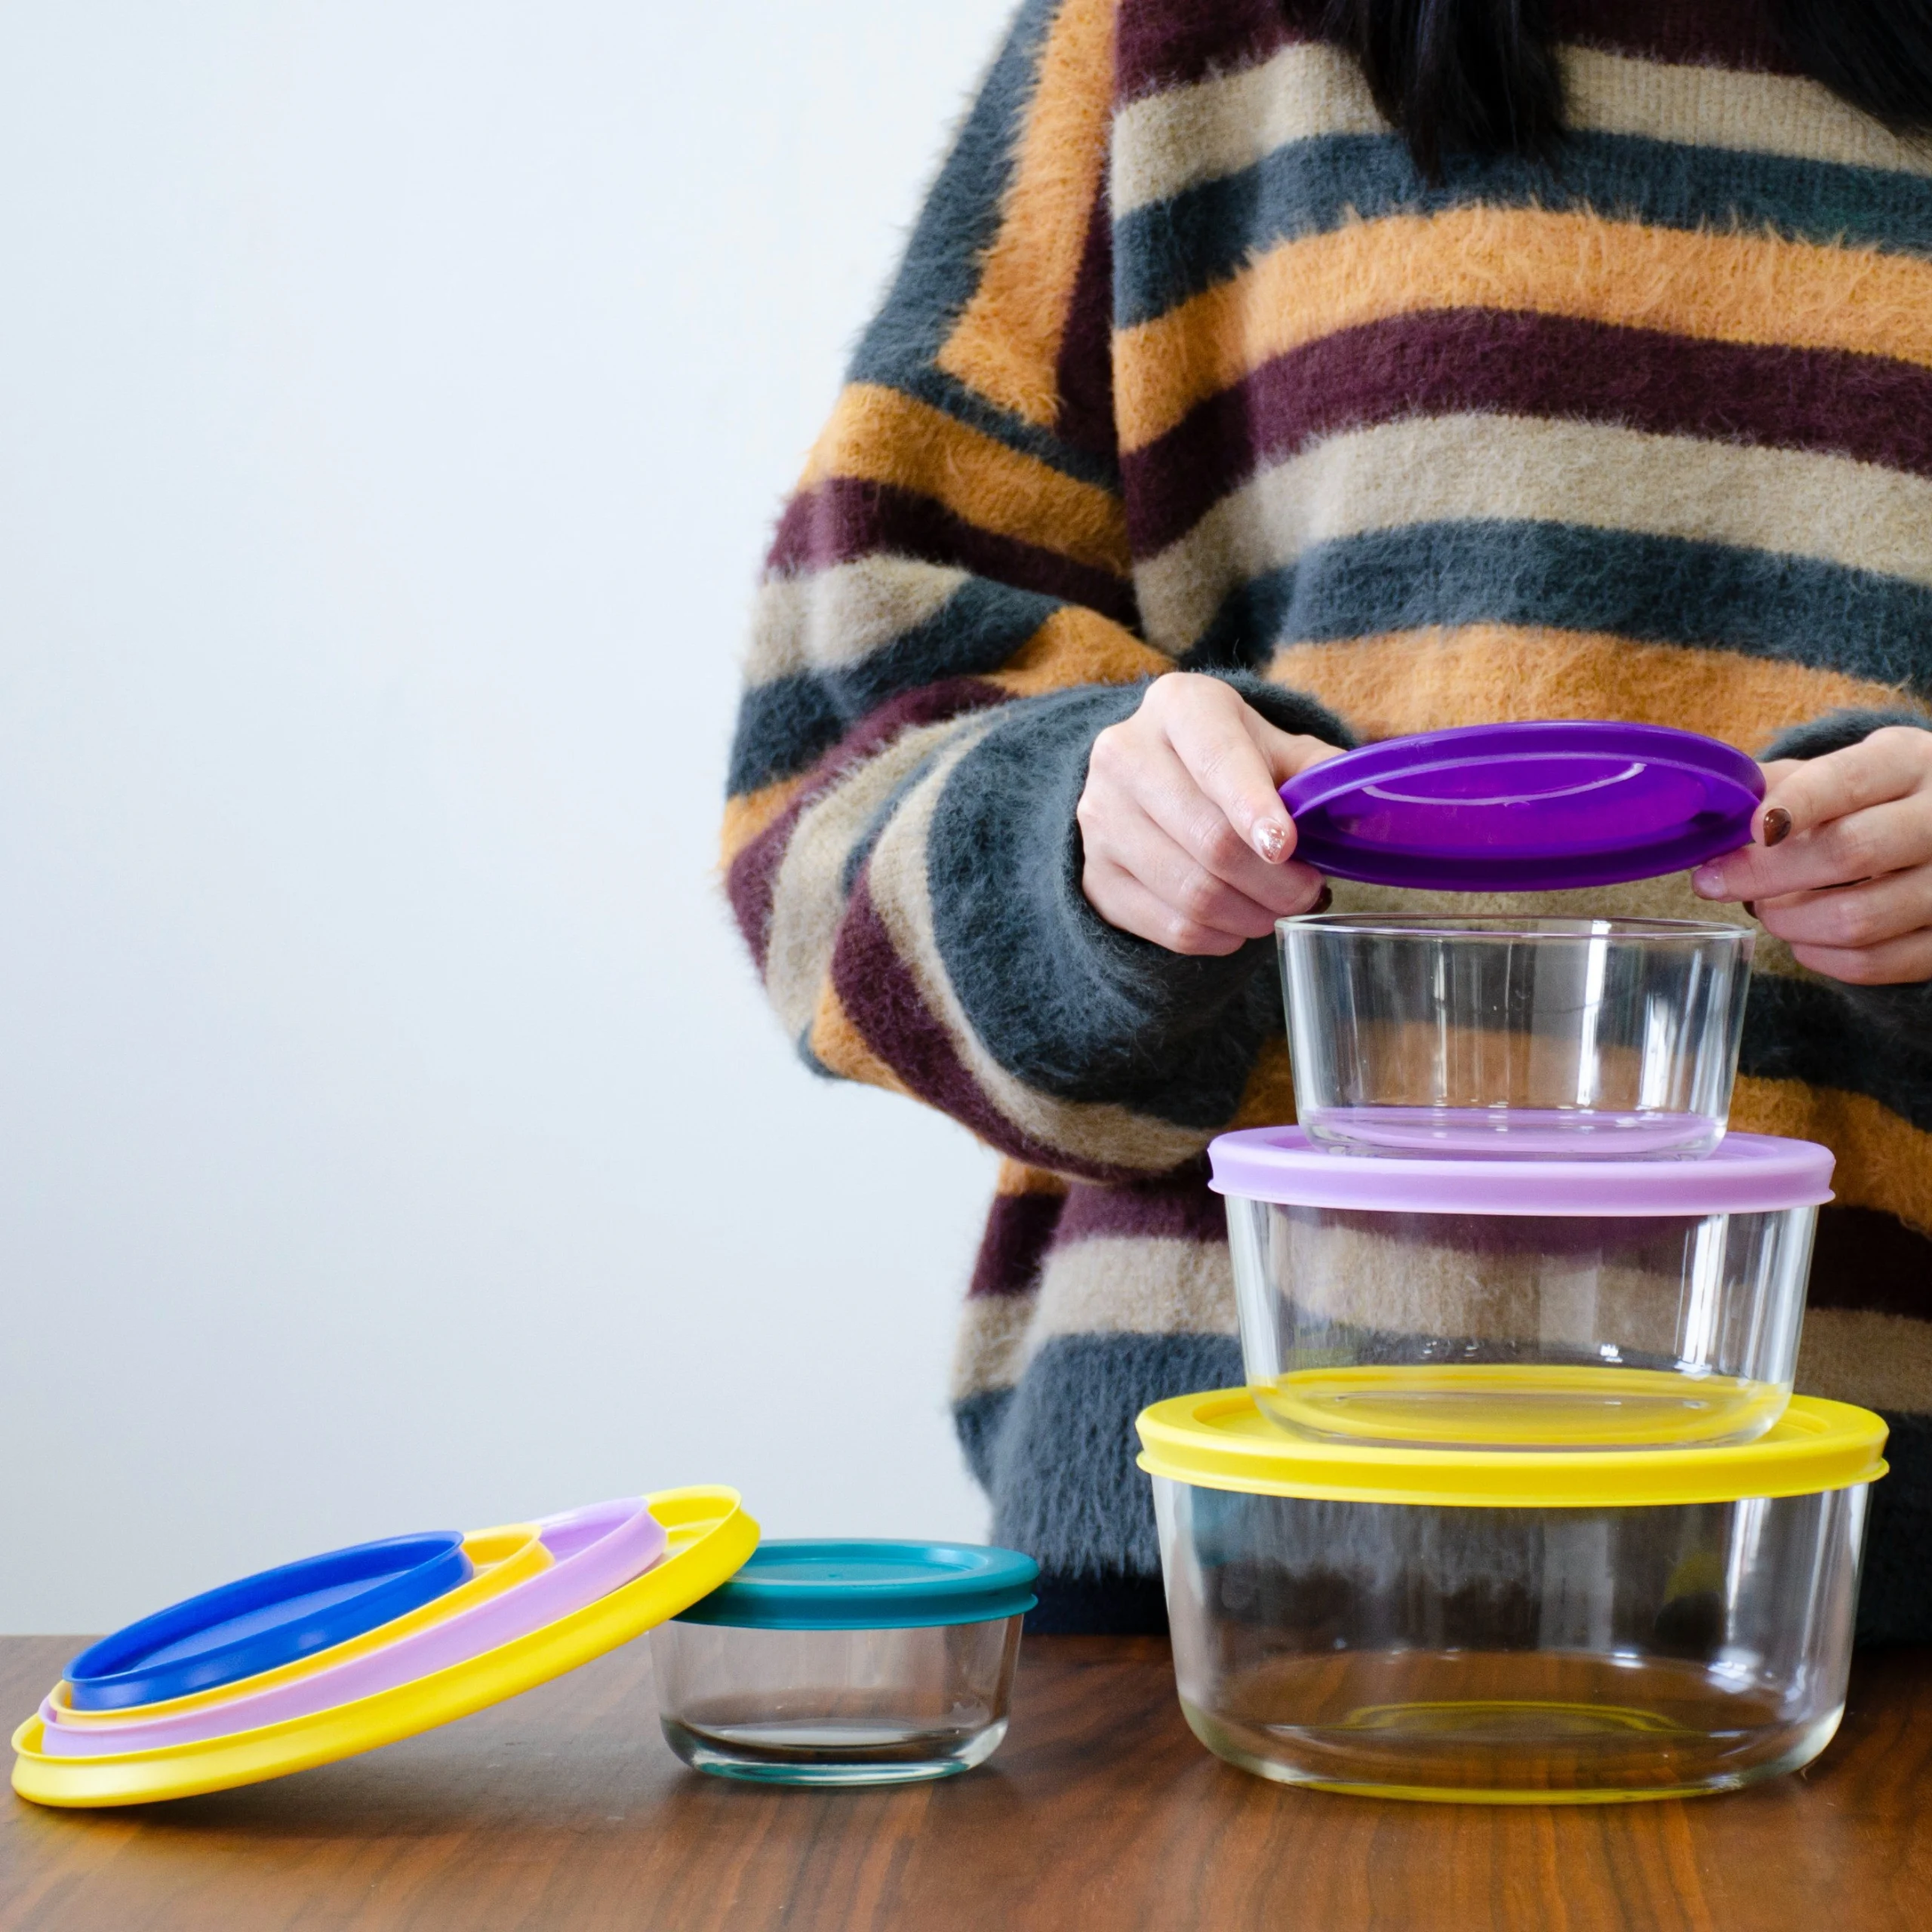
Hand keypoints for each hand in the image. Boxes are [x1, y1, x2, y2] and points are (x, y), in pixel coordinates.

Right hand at [1078, 673, 1343, 955]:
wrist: (1146, 781)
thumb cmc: (1228, 761)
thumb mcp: (1273, 747)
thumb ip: (1319, 772)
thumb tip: (1364, 810)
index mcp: (1178, 706)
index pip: (1218, 761)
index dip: (1254, 808)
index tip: (1286, 846)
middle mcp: (1124, 754)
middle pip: (1208, 839)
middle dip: (1274, 881)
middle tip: (1311, 893)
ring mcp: (1099, 818)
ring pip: (1191, 891)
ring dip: (1252, 915)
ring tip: (1278, 910)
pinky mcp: (1093, 874)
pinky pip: (1169, 927)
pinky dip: (1218, 936)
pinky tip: (1239, 923)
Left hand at [1692, 725, 1931, 984]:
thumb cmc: (1875, 799)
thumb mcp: (1843, 771)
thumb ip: (1781, 784)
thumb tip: (1718, 812)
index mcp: (1909, 763)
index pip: (1849, 780)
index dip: (1795, 806)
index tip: (1750, 829)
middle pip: (1851, 851)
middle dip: (1765, 874)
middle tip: (1715, 882)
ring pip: (1857, 918)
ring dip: (1789, 921)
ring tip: (1765, 908)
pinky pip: (1872, 963)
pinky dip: (1819, 956)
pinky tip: (1801, 938)